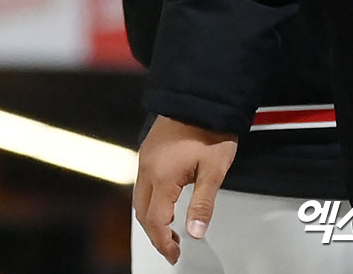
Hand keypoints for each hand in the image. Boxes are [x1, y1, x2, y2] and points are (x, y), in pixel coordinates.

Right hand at [133, 115, 238, 265]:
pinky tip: (166, 202)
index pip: (155, 220)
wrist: (200, 98)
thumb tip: (195, 231)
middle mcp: (148, 167)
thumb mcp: (214, 170)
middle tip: (173, 246)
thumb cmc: (209, 130)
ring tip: (171, 228)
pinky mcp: (148, 150)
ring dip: (151, 216)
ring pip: (139, 197)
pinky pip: (142, 182)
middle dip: (154, 233)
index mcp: (162, 176)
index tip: (174, 254)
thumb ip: (203, 204)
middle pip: (141, 212)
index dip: (163, 242)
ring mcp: (145, 157)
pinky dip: (150, 200)